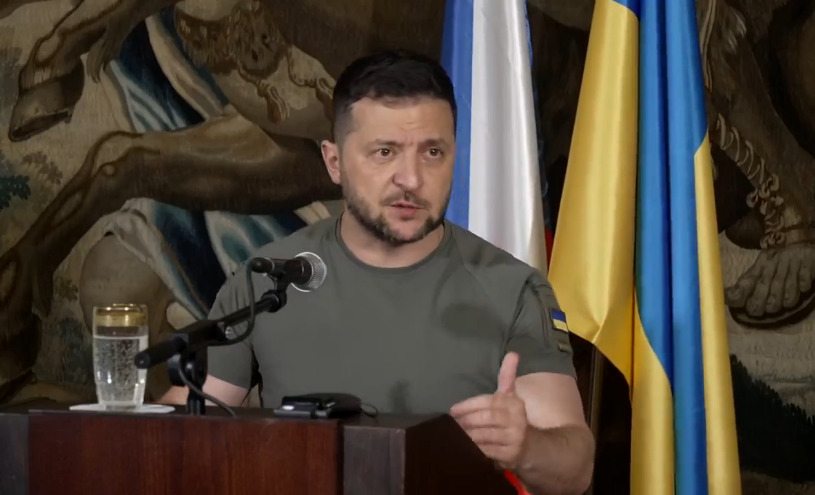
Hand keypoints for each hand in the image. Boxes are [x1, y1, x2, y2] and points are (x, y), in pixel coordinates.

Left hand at [449, 352, 529, 470]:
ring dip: (468, 436)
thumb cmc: (512, 416)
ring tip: (454, 435)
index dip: (469, 406)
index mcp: (513, 402)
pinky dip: (475, 449)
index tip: (452, 410)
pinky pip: (488, 451)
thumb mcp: (510, 396)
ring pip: (485, 436)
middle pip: (486, 419)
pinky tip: (465, 448)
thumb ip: (507, 375)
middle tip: (452, 424)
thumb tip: (513, 353)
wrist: (531, 446)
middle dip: (467, 421)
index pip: (488, 402)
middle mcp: (516, 419)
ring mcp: (515, 438)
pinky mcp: (511, 454)